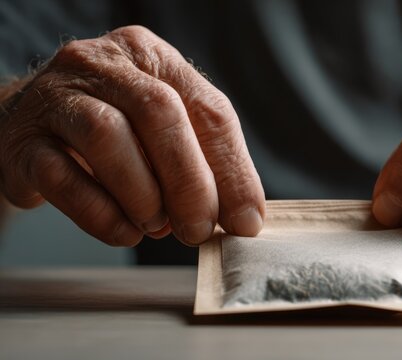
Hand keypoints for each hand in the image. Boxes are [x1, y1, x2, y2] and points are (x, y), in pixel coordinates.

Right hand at [0, 26, 264, 246]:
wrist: (33, 128)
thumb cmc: (117, 133)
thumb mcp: (164, 132)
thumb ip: (204, 163)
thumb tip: (243, 217)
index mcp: (152, 58)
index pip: (209, 108)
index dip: (233, 169)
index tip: (245, 220)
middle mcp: (103, 64)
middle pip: (160, 112)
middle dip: (190, 181)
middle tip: (199, 230)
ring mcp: (56, 96)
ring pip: (107, 135)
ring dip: (143, 193)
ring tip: (157, 226)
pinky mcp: (22, 139)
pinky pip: (62, 176)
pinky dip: (101, 213)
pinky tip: (124, 231)